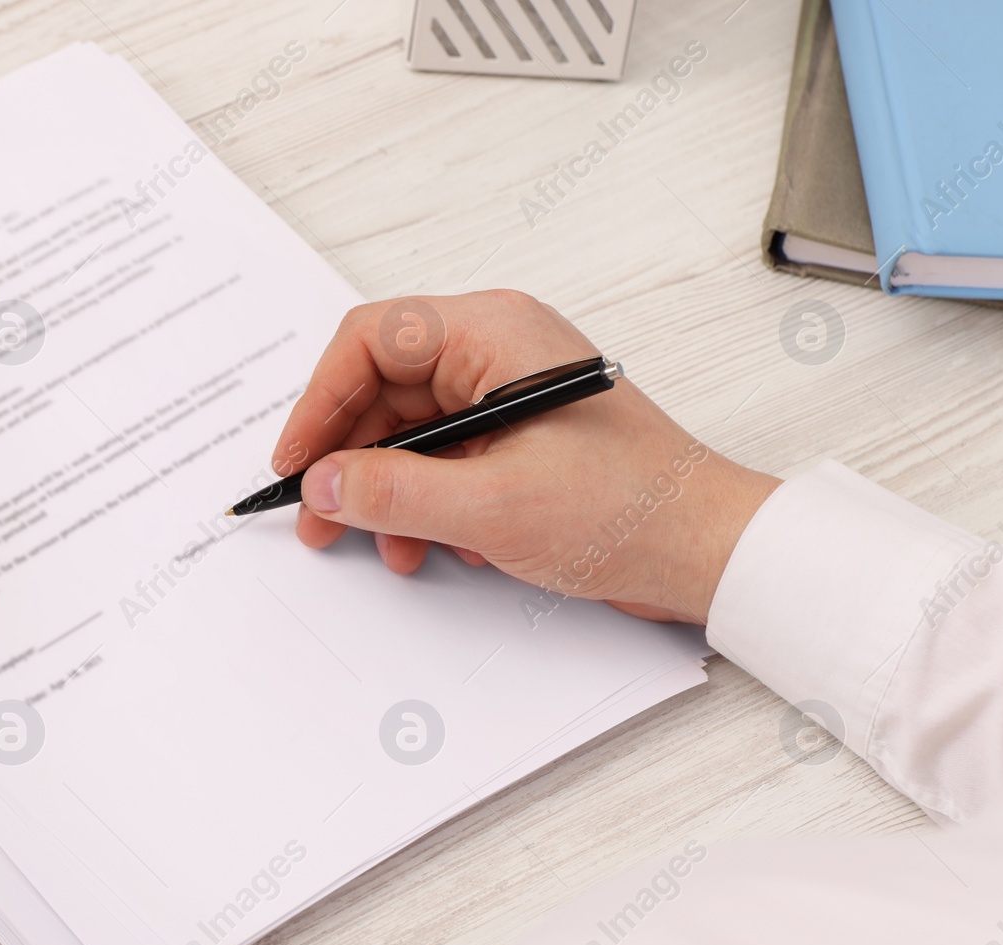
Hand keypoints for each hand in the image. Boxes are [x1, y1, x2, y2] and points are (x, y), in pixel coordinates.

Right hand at [272, 291, 778, 624]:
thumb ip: (392, 494)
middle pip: (382, 389)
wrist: (706, 551)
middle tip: (318, 517)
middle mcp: (497, 352)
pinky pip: (441, 459)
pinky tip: (437, 546)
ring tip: (384, 547)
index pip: (370, 341)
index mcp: (494, 334)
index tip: (297, 463)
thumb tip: (321, 484)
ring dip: (386, 494)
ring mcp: (506, 396)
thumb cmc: (630, 509)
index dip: (320, 402)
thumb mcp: (490, 508)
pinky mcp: (515, 439)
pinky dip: (424, 504)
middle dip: (348, 460)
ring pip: (408, 432)